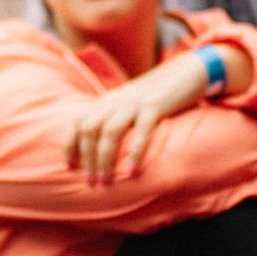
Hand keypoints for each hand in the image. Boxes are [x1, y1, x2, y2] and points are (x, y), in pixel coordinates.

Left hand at [64, 52, 209, 184]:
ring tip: (106, 181)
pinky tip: (132, 171)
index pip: (78, 122)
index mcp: (107, 102)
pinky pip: (142, 130)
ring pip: (110, 131)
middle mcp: (116, 101)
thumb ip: (115, 119)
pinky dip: (135, 152)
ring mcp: (135, 102)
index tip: (70, 167)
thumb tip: (102, 148)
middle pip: (90, 129)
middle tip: (91, 183)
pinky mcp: (155, 105)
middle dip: (87, 158)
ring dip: (104, 159)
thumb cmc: (157, 96)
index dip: (70, 144)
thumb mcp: (129, 105)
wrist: (186, 72)